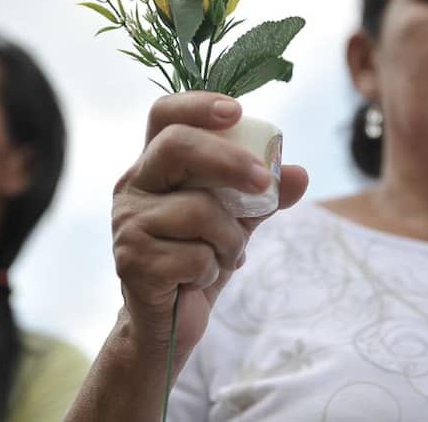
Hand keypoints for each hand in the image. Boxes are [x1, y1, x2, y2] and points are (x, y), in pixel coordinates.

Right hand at [112, 91, 308, 359]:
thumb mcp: (236, 221)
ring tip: (227, 255)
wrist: (167, 324)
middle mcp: (133, 187)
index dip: (197, 104)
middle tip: (264, 180)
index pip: (163, 115)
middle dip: (228, 160)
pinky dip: (212, 269)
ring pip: (198, 209)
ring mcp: (128, 223)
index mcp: (154, 167)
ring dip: (230, 238)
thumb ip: (262, 195)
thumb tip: (299, 174)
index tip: (237, 111)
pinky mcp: (133, 261)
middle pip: (176, 146)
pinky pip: (195, 255)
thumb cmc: (197, 260)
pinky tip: (199, 279)